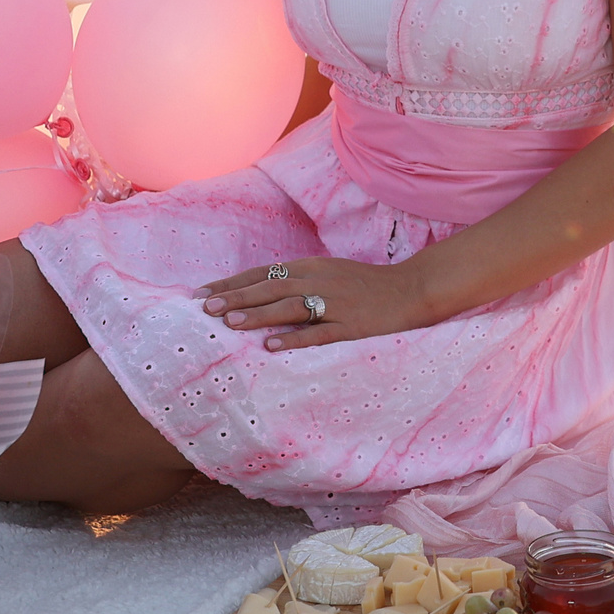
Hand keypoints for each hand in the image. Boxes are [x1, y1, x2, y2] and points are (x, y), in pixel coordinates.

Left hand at [199, 257, 436, 350]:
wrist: (411, 289)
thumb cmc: (367, 285)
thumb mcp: (329, 274)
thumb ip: (298, 281)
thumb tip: (262, 293)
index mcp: (311, 267)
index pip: (262, 274)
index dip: (232, 283)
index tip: (202, 294)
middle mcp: (318, 281)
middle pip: (269, 288)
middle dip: (235, 298)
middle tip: (205, 309)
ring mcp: (335, 303)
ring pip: (289, 308)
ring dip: (258, 315)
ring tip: (230, 324)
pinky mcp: (351, 325)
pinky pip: (319, 333)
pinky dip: (295, 339)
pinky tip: (272, 346)